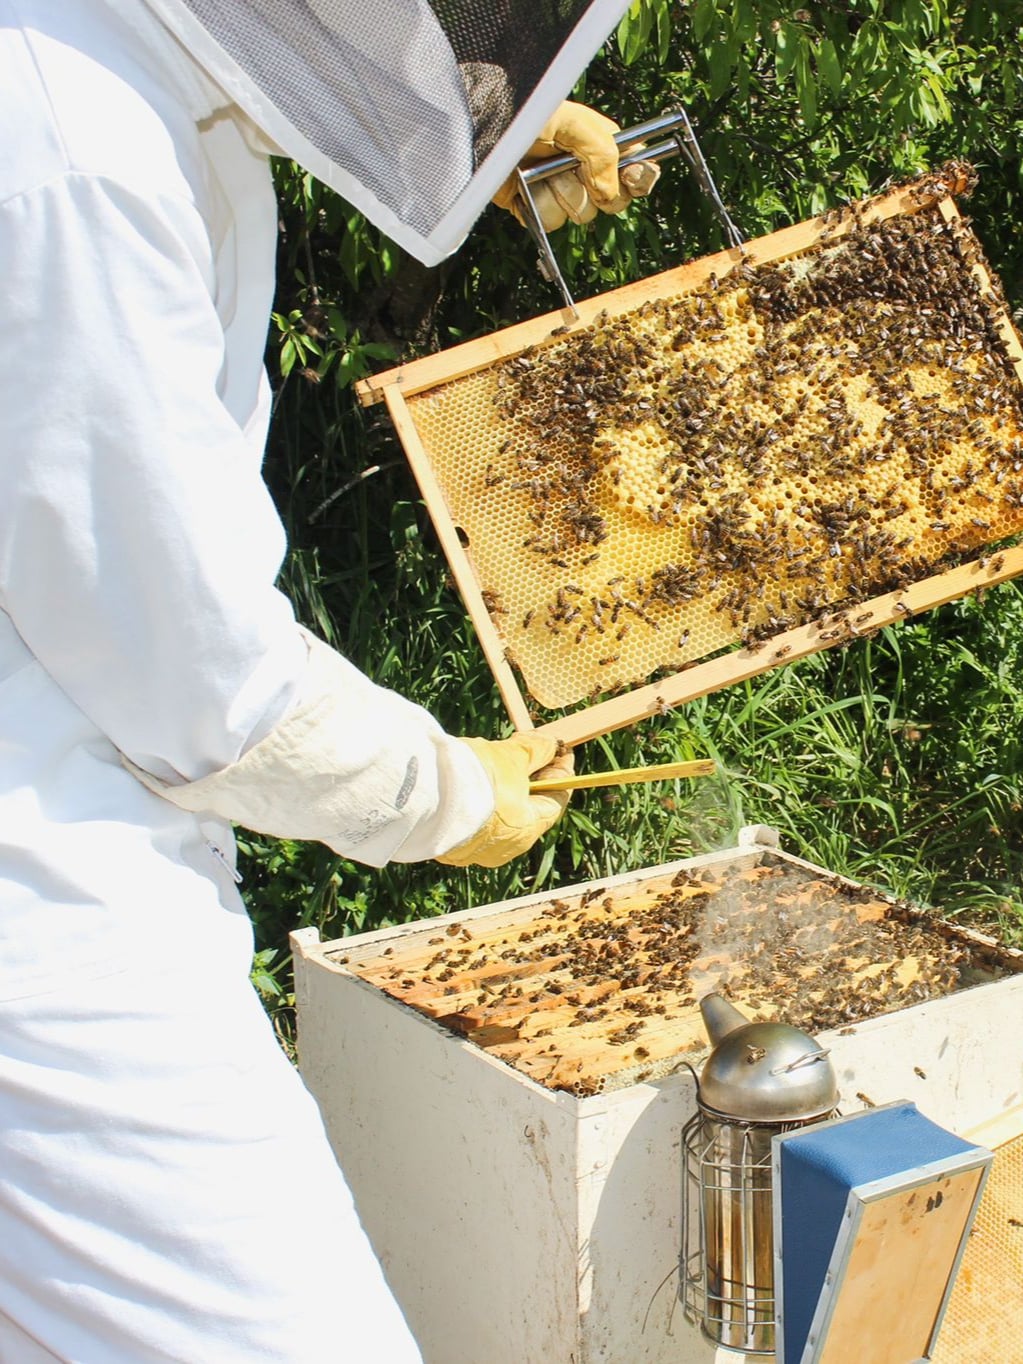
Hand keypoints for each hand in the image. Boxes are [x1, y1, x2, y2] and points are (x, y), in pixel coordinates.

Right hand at [436, 733, 573, 868]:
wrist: (419, 794)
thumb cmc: (473, 777)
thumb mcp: (509, 756)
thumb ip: (534, 751)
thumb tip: (551, 746)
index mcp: (527, 829)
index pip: (556, 800)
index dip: (560, 773)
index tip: (559, 751)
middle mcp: (505, 848)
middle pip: (526, 809)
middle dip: (528, 778)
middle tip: (527, 750)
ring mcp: (475, 850)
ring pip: (497, 815)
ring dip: (500, 790)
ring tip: (492, 762)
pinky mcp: (449, 846)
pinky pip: (471, 822)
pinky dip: (476, 802)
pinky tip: (468, 781)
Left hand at [492, 101, 659, 232]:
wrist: (476, 132)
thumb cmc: (521, 113)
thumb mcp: (569, 119)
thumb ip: (600, 151)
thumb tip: (610, 192)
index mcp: (598, 142)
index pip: (635, 166)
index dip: (639, 176)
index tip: (630, 177)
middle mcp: (582, 168)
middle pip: (612, 200)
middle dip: (592, 189)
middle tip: (573, 169)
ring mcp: (558, 189)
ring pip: (580, 215)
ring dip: (561, 195)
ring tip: (538, 171)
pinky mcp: (534, 208)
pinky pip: (550, 222)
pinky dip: (537, 207)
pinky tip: (524, 187)